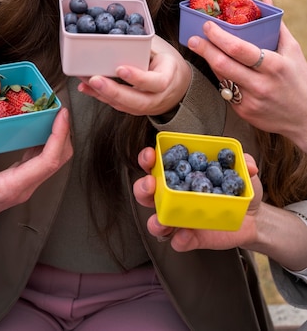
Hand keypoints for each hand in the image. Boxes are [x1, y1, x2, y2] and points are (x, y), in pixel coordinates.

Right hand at [0, 102, 72, 253]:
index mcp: (11, 187)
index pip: (49, 161)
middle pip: (57, 160)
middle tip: (58, 107)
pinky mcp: (17, 183)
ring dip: (56, 138)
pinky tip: (36, 127)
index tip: (61, 113)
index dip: (59, 136)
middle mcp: (22, 188)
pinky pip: (39, 162)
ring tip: (51, 112)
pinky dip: (44, 144)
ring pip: (51, 162)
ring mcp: (21, 187)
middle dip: (63, 133)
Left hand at [77, 35, 191, 115]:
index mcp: (168, 78)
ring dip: (102, 94)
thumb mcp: (161, 49)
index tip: (120, 69)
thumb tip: (119, 29)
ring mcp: (146, 106)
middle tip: (95, 79)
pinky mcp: (133, 109)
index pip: (156, 82)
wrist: (177, 85)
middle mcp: (158, 97)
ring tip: (85, 80)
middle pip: (137, 101)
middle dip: (113, 91)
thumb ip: (143, 44)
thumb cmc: (167, 63)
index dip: (138, 78)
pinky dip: (99, 96)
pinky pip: (116, 105)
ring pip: (124, 105)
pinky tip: (86, 87)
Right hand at [133, 146, 262, 251]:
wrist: (254, 218)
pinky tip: (185, 235)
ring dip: (154, 221)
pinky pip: (178, 241)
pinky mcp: (191, 238)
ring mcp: (181, 218)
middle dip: (142, 187)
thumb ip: (244, 163)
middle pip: (148, 191)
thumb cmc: (239, 188)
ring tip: (161, 220)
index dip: (148, 158)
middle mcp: (175, 195)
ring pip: (156, 220)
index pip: (157, 164)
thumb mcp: (242, 172)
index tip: (151, 155)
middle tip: (150, 185)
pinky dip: (179, 239)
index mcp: (181, 173)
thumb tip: (249, 165)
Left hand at [187, 0, 306, 150]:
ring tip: (203, 49)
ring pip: (221, 78)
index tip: (207, 25)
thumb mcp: (293, 51)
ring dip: (210, 62)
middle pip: (223, 64)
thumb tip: (264, 0)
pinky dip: (222, 78)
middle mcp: (261, 84)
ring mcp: (250, 100)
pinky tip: (219, 69)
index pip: (239, 49)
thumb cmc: (298, 80)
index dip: (219, 36)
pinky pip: (226, 91)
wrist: (304, 118)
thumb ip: (276, 26)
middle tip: (193, 39)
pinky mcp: (244, 112)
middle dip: (204, 49)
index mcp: (274, 66)